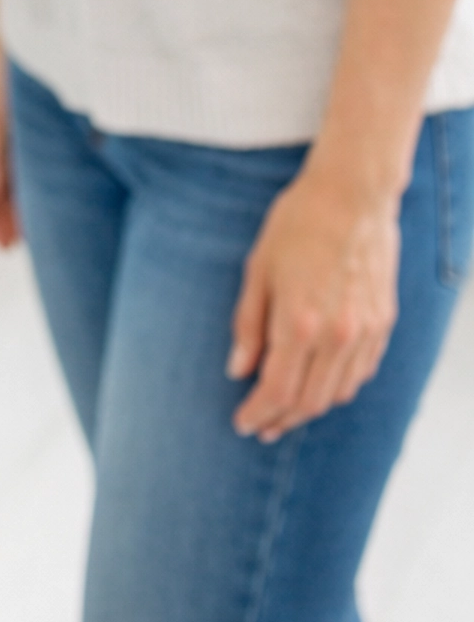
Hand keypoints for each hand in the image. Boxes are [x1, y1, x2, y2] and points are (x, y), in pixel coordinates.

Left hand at [228, 163, 400, 440]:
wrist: (352, 195)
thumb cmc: (297, 223)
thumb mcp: (258, 268)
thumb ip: (248, 324)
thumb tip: (237, 370)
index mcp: (299, 321)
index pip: (277, 390)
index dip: (258, 413)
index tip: (242, 423)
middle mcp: (337, 335)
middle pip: (308, 401)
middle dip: (281, 419)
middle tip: (261, 426)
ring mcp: (365, 332)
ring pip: (338, 393)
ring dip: (310, 409)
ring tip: (286, 412)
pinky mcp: (383, 324)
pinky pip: (361, 373)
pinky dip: (338, 387)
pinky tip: (320, 385)